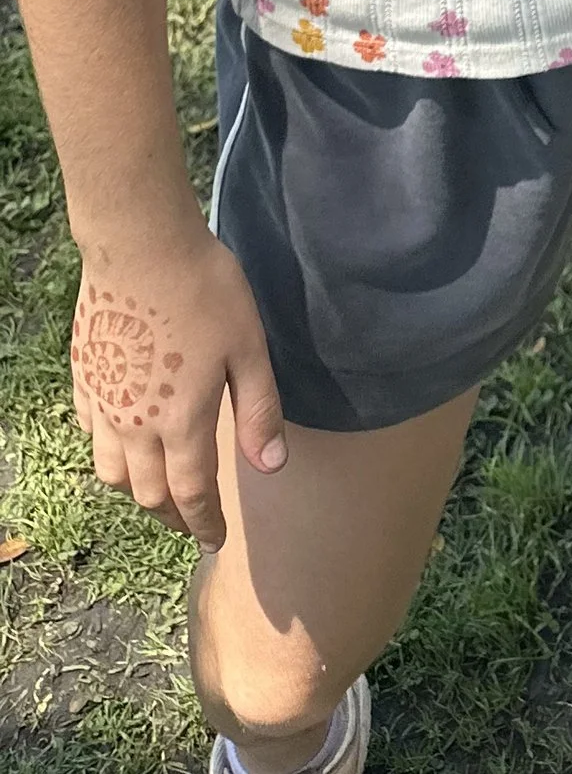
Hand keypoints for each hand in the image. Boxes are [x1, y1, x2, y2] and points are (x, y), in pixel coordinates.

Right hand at [70, 226, 285, 545]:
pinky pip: (91, 436)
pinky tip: (123, 442)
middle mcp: (136, 426)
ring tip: (158, 490)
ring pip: (112, 474)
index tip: (215, 541)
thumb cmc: (204, 291)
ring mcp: (103, 405)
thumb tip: (271, 467)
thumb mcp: (249, 347)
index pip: (193, 495)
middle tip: (191, 523)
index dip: (205, 524)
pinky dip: (109, 454)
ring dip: (137, 492)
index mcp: (182, 422)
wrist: (140, 247)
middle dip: (173, 517)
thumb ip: (258, 410)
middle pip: (149, 494)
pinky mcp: (84, 380)